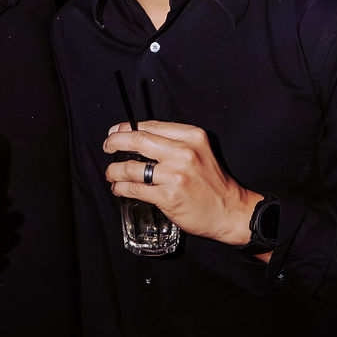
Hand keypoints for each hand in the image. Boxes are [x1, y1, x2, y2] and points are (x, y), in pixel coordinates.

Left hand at [103, 121, 261, 245]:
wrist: (229, 211)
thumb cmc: (213, 183)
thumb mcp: (200, 151)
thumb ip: (175, 143)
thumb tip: (139, 138)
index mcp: (191, 136)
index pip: (151, 126)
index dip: (126, 128)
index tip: (115, 132)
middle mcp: (183, 153)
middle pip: (137, 140)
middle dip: (115, 142)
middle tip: (107, 147)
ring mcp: (175, 175)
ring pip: (131, 167)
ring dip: (114, 170)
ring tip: (111, 174)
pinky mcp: (168, 196)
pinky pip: (134, 189)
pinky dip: (121, 188)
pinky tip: (119, 188)